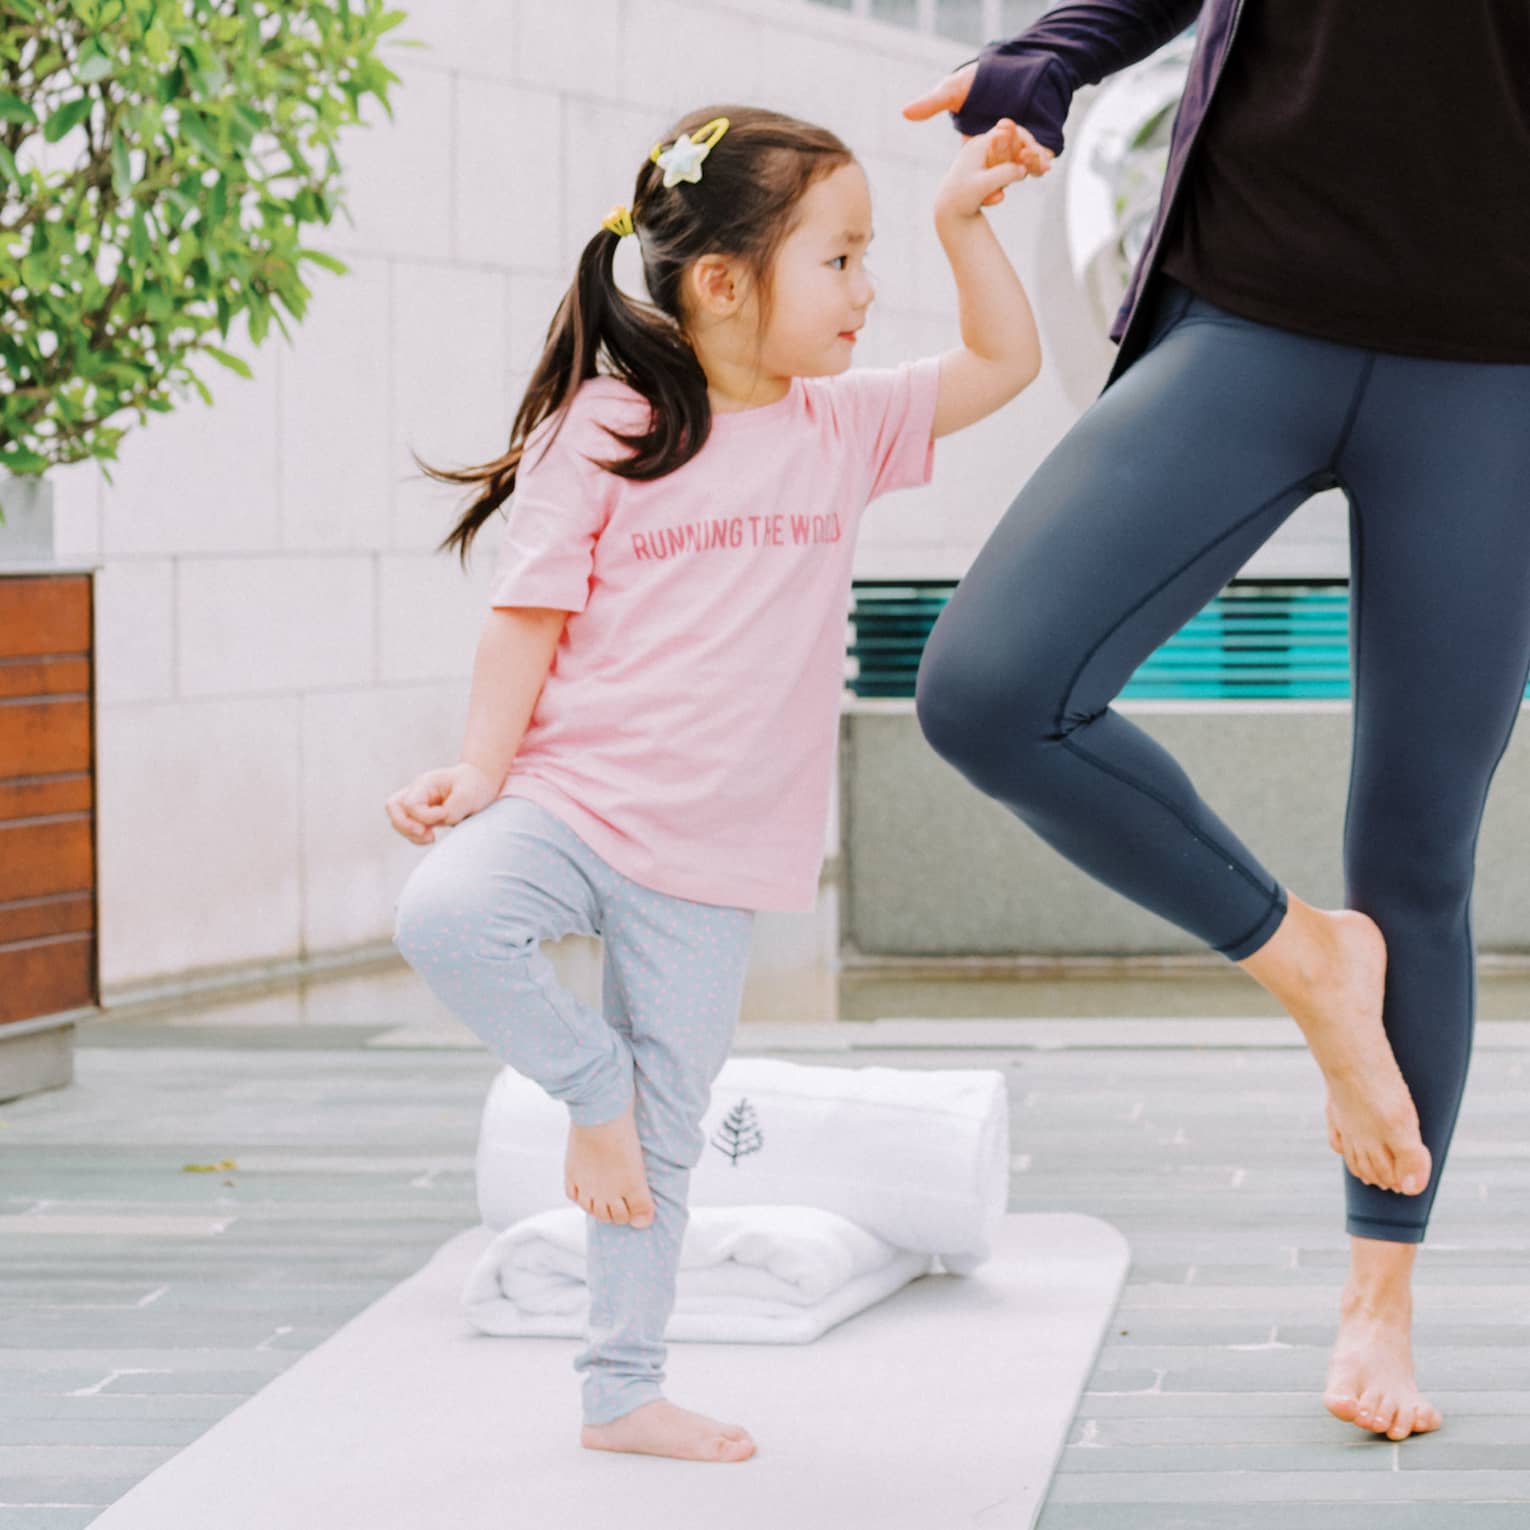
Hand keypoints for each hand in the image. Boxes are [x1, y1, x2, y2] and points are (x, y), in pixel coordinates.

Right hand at [385, 761, 496, 844]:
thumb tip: (443, 820)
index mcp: (426, 783)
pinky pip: (408, 828)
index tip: (445, 815)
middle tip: (427, 833)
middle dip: (405, 825)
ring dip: (410, 833)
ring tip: (431, 837)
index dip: (426, 816)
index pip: (411, 803)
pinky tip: (431, 838)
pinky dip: (416, 837)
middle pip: (393, 807)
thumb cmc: (474, 785)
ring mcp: (417, 803)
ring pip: (397, 820)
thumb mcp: (469, 794)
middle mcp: (417, 791)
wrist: (479, 783)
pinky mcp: (421, 815)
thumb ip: (455, 808)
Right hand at [906, 67, 1053, 205]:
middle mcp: (1000, 150)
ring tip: (1024, 164)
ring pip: (1021, 164)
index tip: (985, 195)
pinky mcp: (1042, 138)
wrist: (1020, 60)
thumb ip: (933, 104)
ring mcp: (1022, 145)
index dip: (983, 185)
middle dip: (1001, 174)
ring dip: (1023, 167)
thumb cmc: (982, 75)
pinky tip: (1042, 162)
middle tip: (1001, 178)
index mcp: (979, 145)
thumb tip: (904, 112)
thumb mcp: (954, 90)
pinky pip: (1043, 154)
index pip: (979, 169)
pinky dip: (1042, 160)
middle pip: (1001, 168)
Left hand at [933, 118, 1053, 224]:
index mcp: (980, 144)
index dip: (1026, 143)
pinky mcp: (994, 170)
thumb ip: (1003, 174)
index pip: (1010, 133)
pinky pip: (1013, 166)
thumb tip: (1022, 170)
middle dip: (1032, 152)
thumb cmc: (960, 197)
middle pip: (1016, 142)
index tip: (1037, 156)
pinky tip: (1039, 170)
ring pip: (1016, 155)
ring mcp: (991, 158)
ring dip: (1031, 161)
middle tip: (1047, 165)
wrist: (949, 211)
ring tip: (1045, 168)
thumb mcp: (981, 186)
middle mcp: (987, 147)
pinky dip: (1023, 170)